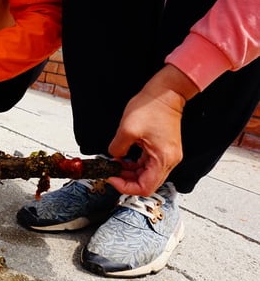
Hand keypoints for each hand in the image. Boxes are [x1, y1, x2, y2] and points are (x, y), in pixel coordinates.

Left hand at [107, 64, 198, 195]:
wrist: (166, 92)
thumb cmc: (152, 107)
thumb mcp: (126, 130)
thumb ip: (117, 149)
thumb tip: (113, 158)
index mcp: (163, 159)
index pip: (145, 188)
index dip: (125, 187)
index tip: (112, 177)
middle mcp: (169, 161)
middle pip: (146, 184)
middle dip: (126, 180)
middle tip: (111, 171)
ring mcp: (168, 156)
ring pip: (146, 175)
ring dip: (129, 173)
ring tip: (115, 163)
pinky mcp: (163, 151)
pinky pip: (148, 166)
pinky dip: (134, 165)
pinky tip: (123, 158)